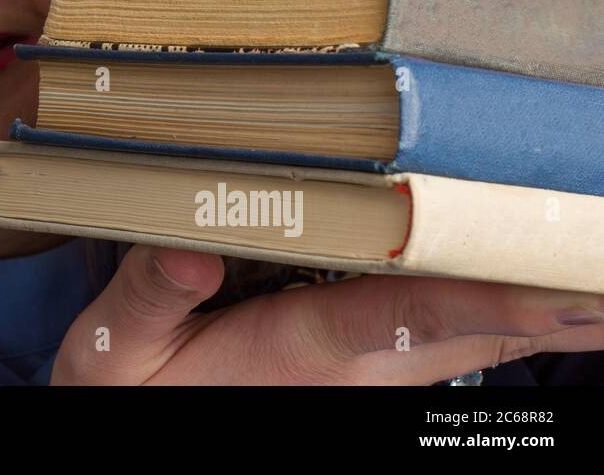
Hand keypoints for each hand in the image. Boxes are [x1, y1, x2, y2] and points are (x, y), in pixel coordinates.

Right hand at [51, 245, 603, 383]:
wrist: (150, 428)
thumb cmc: (135, 383)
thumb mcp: (117, 349)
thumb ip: (150, 295)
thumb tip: (193, 248)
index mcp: (299, 346)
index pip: (402, 316)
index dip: (486, 300)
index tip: (565, 289)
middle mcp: (356, 364)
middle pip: (473, 328)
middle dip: (555, 303)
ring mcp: (372, 371)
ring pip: (478, 338)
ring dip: (549, 311)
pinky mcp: (371, 368)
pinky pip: (460, 337)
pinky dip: (512, 315)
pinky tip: (556, 301)